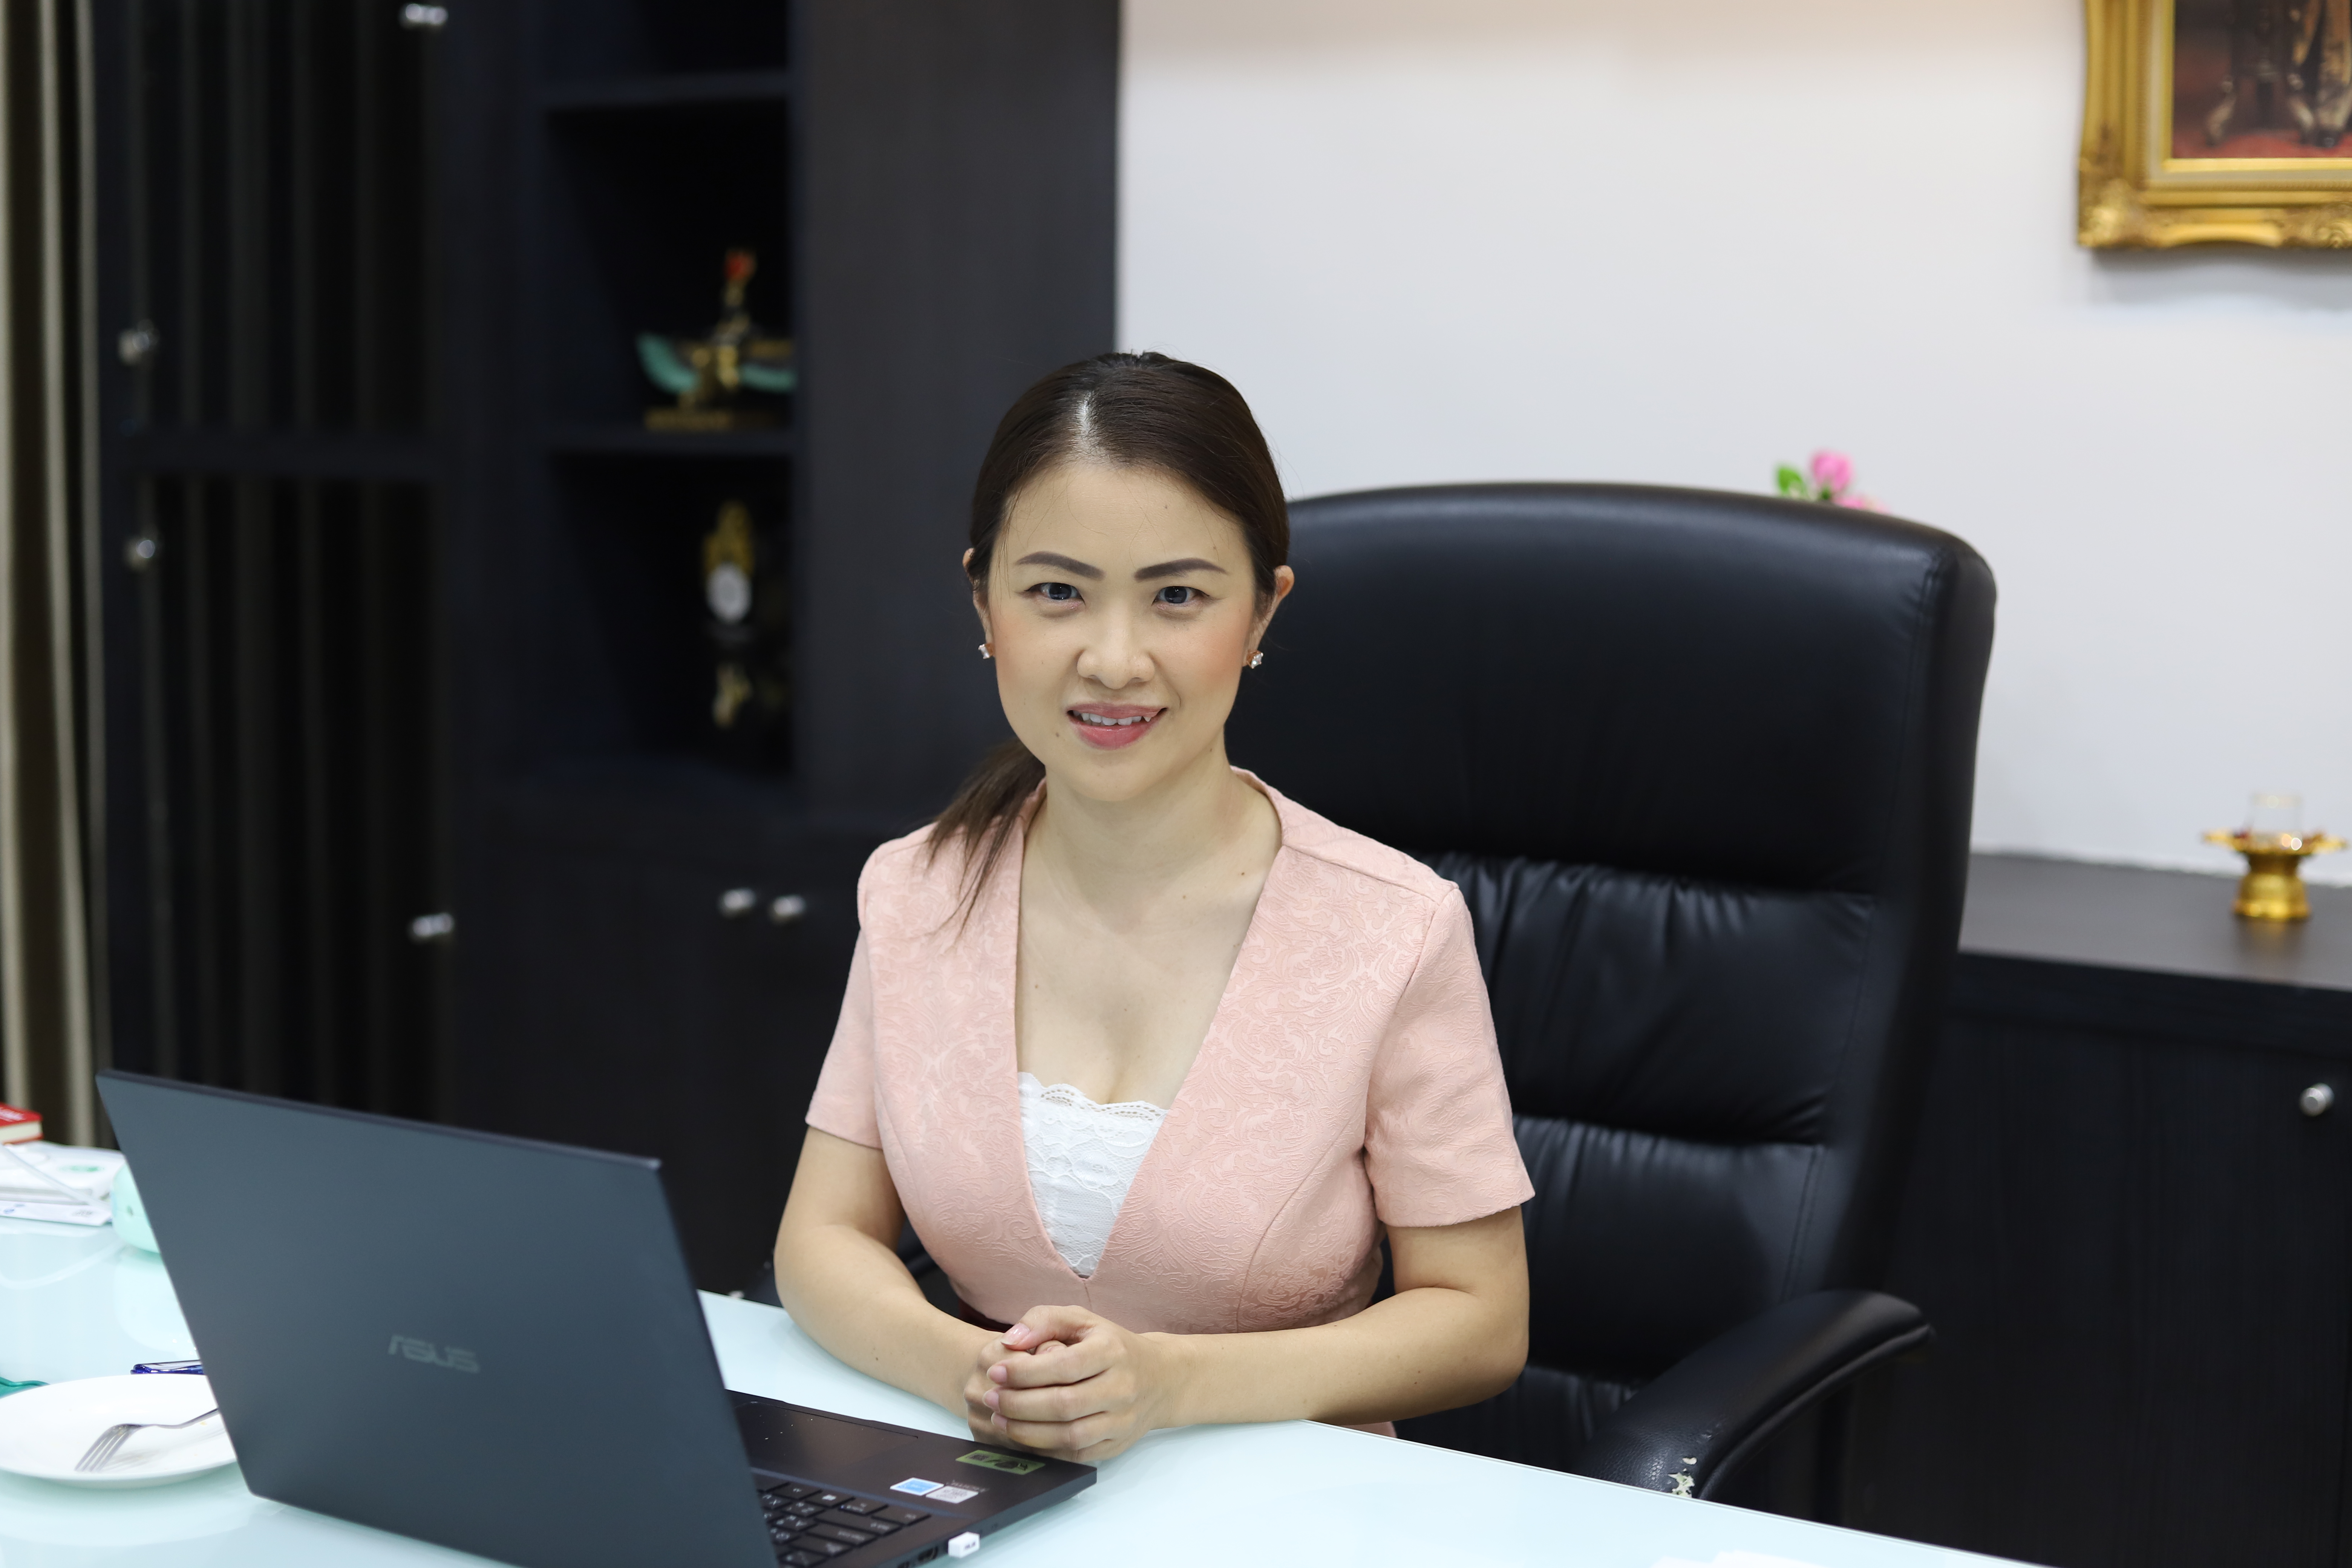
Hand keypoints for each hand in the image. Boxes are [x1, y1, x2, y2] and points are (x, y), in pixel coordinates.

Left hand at [959, 1305, 1183, 1461]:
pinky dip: (1045, 1450)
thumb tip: (1011, 1341)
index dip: (1025, 1372)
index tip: (996, 1371)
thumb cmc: (1109, 1345)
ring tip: (1000, 1420)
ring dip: (1027, 1432)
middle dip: (1019, 1404)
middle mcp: (1122, 1388)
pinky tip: (1023, 1437)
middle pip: (1065, 1405)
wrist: (1159, 1379)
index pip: (1065, 1366)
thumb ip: (1044, 1320)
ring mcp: (1122, 1421)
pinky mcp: (1117, 1445)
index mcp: (1113, 1351)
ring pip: (1070, 1436)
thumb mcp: (1082, 1320)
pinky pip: (1077, 1456)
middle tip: (990, 1398)